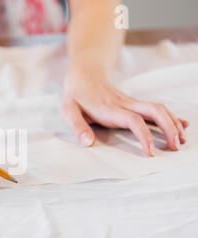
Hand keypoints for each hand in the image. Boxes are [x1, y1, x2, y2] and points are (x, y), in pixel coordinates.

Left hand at [61, 67, 188, 156]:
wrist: (83, 75)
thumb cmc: (75, 95)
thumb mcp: (68, 110)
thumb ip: (77, 126)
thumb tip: (87, 143)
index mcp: (110, 109)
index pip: (133, 121)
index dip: (144, 135)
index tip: (150, 152)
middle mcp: (124, 104)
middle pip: (154, 111)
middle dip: (168, 128)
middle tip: (175, 147)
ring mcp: (131, 102)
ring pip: (158, 109)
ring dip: (172, 123)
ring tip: (180, 141)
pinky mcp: (133, 103)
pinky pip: (155, 108)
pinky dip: (170, 117)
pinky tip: (181, 125)